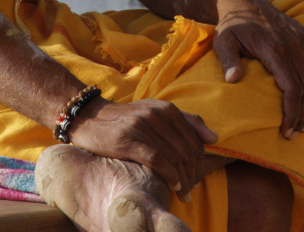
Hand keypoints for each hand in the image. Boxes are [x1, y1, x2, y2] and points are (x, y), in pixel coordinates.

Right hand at [67, 97, 217, 199]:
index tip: (198, 178)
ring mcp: (142, 127)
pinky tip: (172, 185)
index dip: (200, 162)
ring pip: (174, 157)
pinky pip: (157, 160)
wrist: (89, 117)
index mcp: (166, 108)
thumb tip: (214, 138)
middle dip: (193, 175)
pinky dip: (169, 175)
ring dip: (183, 180)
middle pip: (186, 150)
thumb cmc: (126, 119)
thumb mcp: (156, 113)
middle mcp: (156, 115)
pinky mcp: (127, 141)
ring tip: (184, 194)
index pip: (194, 140)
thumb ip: (186, 122)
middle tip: (192, 190)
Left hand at [212, 0, 303, 138]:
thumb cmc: (233, 27)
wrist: (247, 3)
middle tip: (296, 132)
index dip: (293, 113)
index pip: (293, 89)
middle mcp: (296, 45)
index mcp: (275, 49)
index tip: (287, 131)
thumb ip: (228, 61)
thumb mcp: (223, 41)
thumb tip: (233, 80)